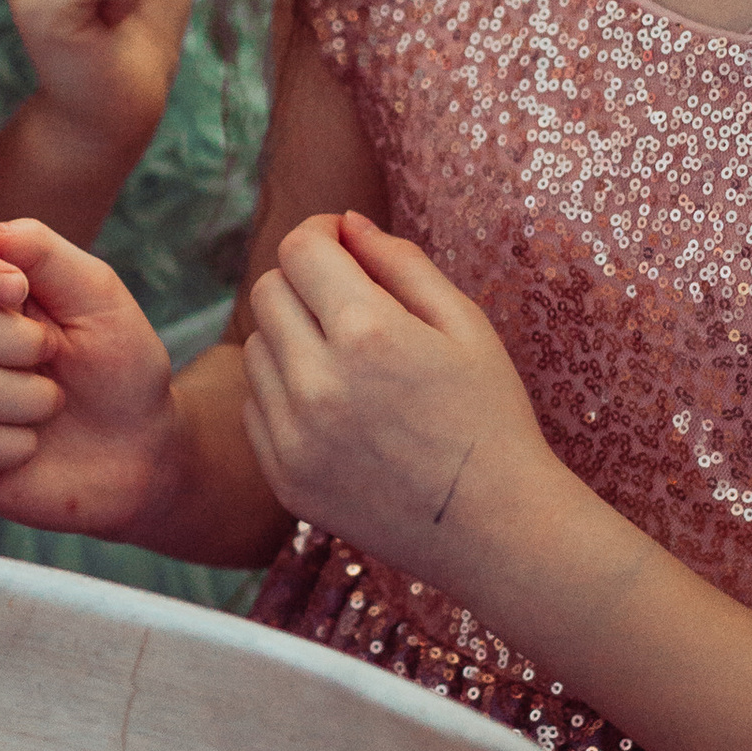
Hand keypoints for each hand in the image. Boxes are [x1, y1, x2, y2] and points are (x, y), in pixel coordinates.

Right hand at [0, 215, 176, 536]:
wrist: (145, 448)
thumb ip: (41, 252)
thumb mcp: (97, 294)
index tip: (16, 286)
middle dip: (18, 341)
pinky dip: (21, 442)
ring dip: (30, 396)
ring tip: (52, 404)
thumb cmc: (118, 365)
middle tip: (54, 354)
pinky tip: (34, 445)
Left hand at [239, 211, 559, 583]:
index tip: (342, 243)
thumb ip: (401, 263)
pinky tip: (338, 408)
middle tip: (349, 302)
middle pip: (268, 292)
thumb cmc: (491, 417)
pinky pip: (256, 405)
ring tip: (348, 362)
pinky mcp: (284, 477)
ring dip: (291, 338)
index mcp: (367, 333)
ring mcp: (294, 436)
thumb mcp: (464, 325)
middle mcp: (317, 383)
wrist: (495, 527)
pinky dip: (285, 393)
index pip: (300, 250)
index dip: (321, 233)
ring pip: (256, 348)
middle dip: (304, 282)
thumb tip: (346, 223)